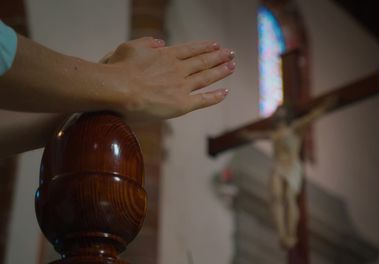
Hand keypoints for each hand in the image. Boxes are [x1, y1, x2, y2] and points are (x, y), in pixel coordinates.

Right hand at [104, 37, 235, 121]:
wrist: (118, 89)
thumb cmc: (118, 69)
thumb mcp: (130, 47)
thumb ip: (147, 43)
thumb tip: (161, 43)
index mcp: (166, 55)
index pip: (190, 50)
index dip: (205, 47)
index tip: (215, 45)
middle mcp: (178, 69)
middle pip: (203, 61)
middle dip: (218, 56)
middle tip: (230, 53)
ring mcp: (181, 86)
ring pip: (206, 77)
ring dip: (221, 71)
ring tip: (232, 66)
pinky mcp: (182, 104)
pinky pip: (203, 100)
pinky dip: (215, 96)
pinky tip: (225, 92)